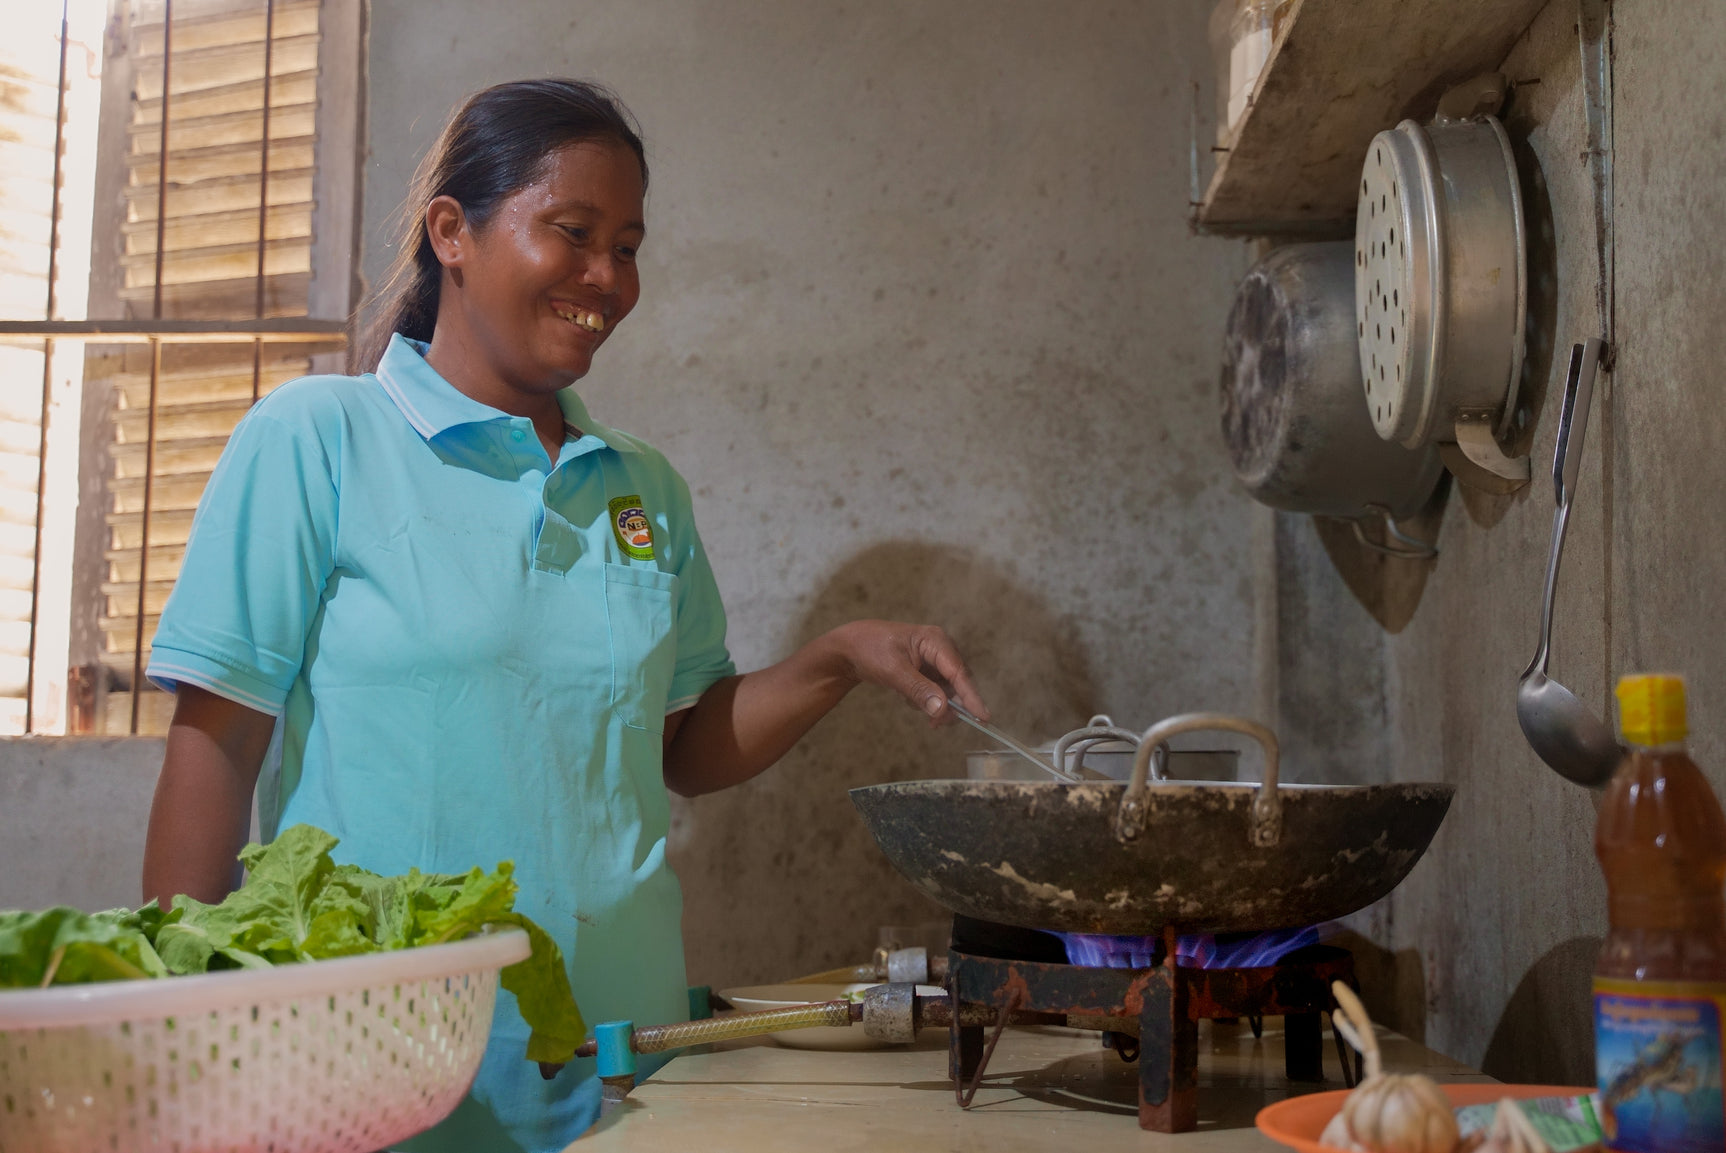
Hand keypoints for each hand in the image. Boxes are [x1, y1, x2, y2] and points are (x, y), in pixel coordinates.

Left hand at [830, 620, 988, 725]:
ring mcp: (935, 660)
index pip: (959, 672)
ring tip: (910, 703)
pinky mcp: (928, 670)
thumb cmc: (870, 650)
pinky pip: (937, 691)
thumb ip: (918, 690)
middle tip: (936, 724)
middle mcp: (940, 648)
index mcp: (935, 641)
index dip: (971, 696)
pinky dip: (926, 700)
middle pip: (958, 683)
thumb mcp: (893, 671)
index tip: (983, 717)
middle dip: (949, 705)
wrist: (850, 648)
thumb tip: (942, 709)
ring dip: (935, 704)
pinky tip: (908, 699)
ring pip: (949, 690)